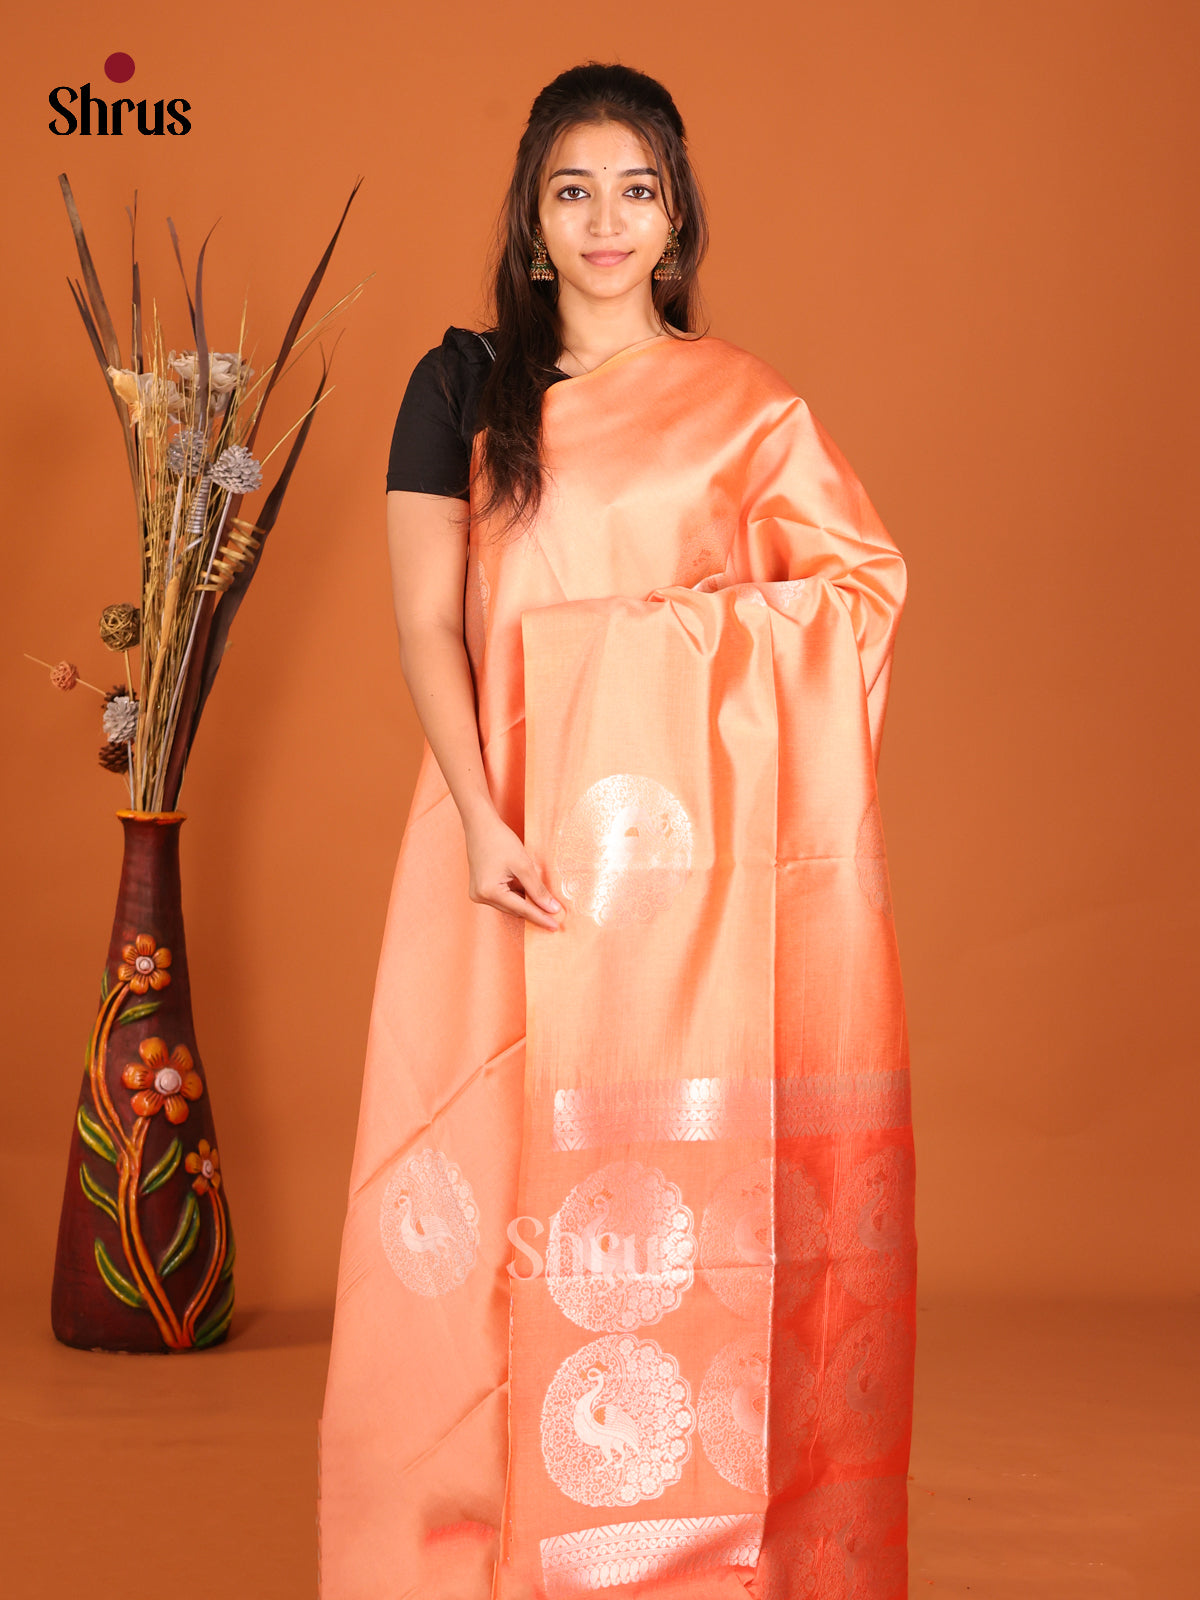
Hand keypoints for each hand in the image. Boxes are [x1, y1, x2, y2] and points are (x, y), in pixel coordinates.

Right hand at [463, 809, 564, 930]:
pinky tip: (528, 888)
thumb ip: (537, 889)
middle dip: (534, 910)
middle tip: (555, 914)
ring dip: (526, 901)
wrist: (480, 824)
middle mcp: (480, 896)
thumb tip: (551, 908)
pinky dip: (517, 894)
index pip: (522, 910)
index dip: (541, 917)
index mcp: (489, 892)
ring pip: (509, 904)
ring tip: (543, 898)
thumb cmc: (500, 840)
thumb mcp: (523, 865)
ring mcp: (478, 893)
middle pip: (514, 909)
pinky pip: (503, 896)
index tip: (555, 926)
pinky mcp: (480, 888)